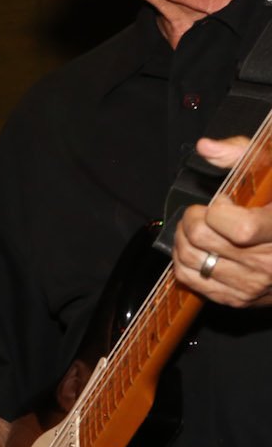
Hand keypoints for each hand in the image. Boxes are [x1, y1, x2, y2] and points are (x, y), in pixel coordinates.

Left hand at [172, 135, 271, 307]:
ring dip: (182, 239)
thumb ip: (245, 155)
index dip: (220, 211)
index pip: (240, 229)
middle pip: (204, 241)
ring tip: (196, 226)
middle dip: (192, 219)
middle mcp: (270, 262)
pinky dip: (182, 262)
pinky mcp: (237, 298)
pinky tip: (196, 248)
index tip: (223, 201)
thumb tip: (206, 147)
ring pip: (191, 261)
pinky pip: (191, 281)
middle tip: (200, 212)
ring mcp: (252, 284)